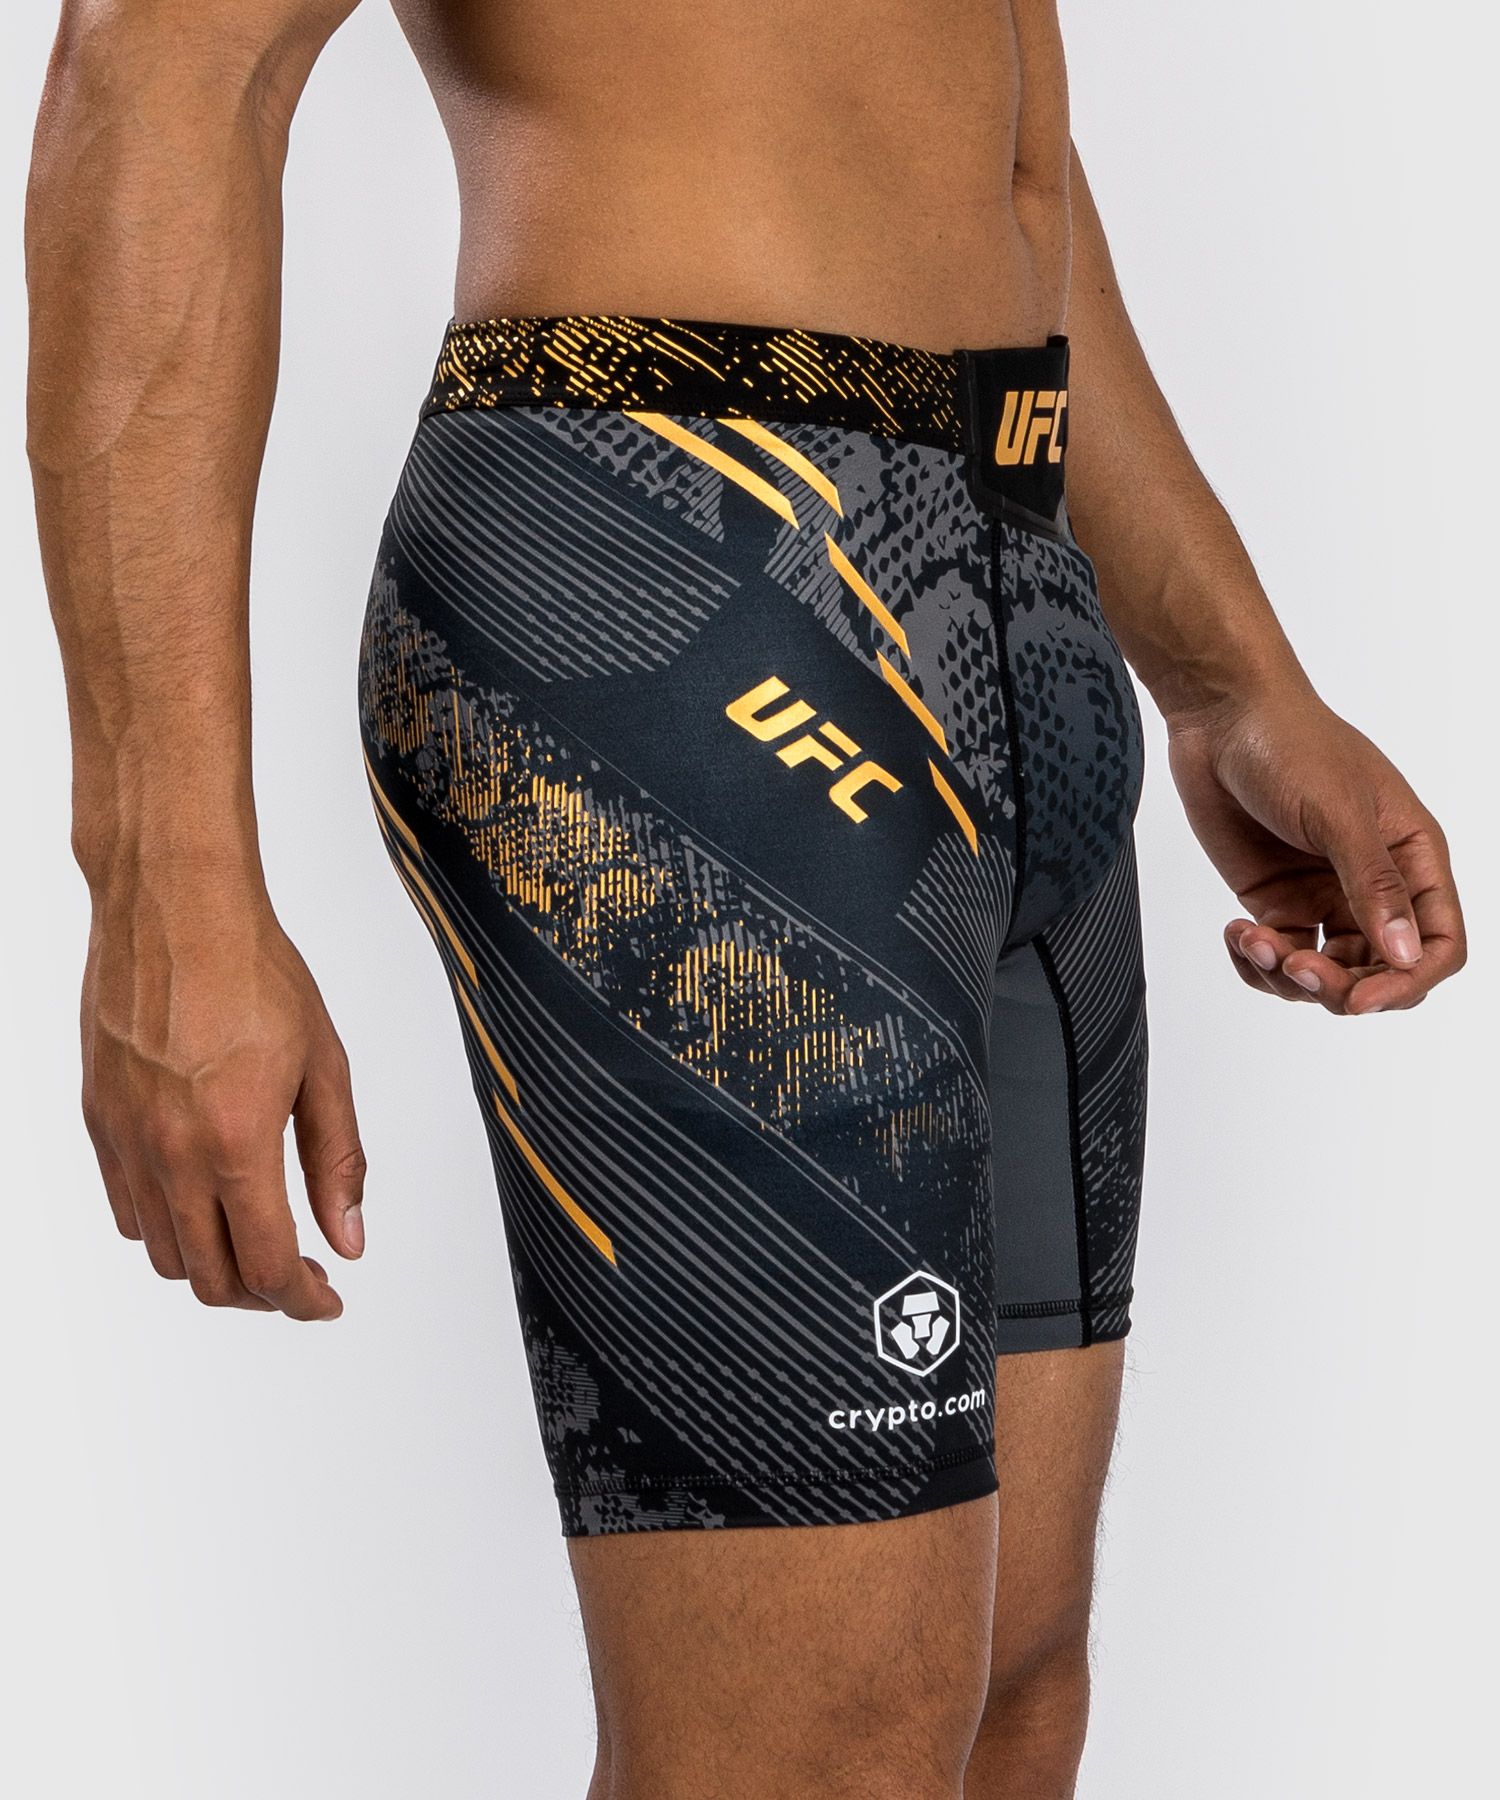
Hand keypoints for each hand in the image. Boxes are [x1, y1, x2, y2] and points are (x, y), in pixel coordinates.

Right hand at [80, 874, 365, 1317]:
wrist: (175, 909)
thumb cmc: (253, 971)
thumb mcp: (324, 1067)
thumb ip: (338, 1160)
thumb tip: (349, 1237)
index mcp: (236, 1142)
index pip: (266, 1265)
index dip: (302, 1300)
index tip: (325, 1300)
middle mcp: (170, 1154)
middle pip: (209, 1278)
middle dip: (261, 1296)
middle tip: (297, 1278)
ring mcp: (126, 1142)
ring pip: (163, 1254)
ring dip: (212, 1266)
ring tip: (254, 1242)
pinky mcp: (98, 1121)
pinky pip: (126, 1210)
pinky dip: (166, 1230)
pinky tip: (203, 1204)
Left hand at [1166, 687, 1464, 1015]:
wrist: (1221, 718)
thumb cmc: (1292, 745)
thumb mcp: (1338, 811)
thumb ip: (1371, 883)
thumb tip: (1404, 953)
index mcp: (1412, 858)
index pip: (1439, 943)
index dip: (1407, 980)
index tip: (1359, 998)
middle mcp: (1374, 885)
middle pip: (1381, 972)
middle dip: (1340, 987)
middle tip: (1292, 967)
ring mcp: (1324, 896)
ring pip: (1327, 975)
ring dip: (1288, 977)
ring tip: (1250, 939)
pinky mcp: (1277, 900)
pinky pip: (1278, 958)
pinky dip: (1255, 962)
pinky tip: (1234, 934)